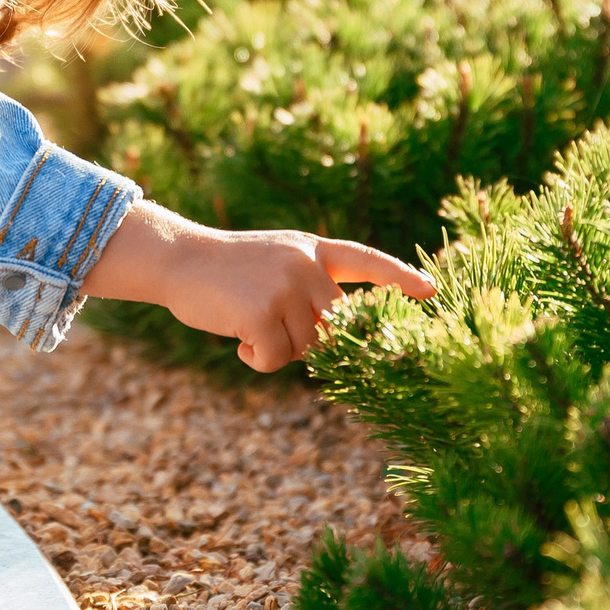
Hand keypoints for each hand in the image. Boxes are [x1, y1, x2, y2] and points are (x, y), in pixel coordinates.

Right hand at [82, 201, 435, 372]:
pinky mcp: (262, 312)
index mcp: (313, 249)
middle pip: (331, 327)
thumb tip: (337, 338)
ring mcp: (285, 287)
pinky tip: (236, 337)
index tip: (432, 291)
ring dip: (275, 348)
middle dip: (303, 337)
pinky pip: (274, 360)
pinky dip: (255, 359)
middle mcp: (306, 264)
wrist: (178, 259)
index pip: (366, 261)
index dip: (399, 277)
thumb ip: (309, 287)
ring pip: (304, 348)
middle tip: (266, 323)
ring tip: (244, 321)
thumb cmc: (226, 271)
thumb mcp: (276, 263)